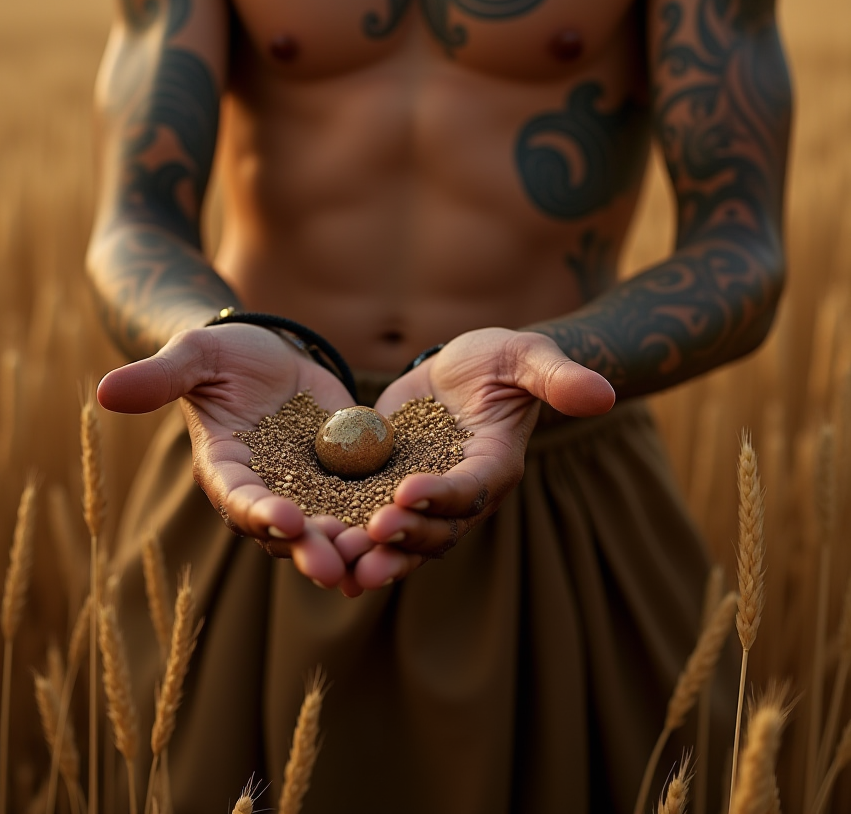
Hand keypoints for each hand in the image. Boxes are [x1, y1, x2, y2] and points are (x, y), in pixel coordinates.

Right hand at [97, 323, 357, 587]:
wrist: (269, 353)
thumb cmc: (223, 354)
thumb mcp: (194, 355)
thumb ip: (159, 377)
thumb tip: (103, 391)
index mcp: (225, 469)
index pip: (238, 497)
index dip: (259, 511)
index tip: (286, 519)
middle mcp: (265, 489)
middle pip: (286, 530)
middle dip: (310, 550)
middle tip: (338, 569)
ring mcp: (306, 486)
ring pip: (328, 527)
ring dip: (350, 547)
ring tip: (377, 561)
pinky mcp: (342, 476)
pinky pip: (362, 502)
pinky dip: (381, 518)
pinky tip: (410, 529)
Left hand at [340, 328, 614, 590]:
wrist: (466, 369)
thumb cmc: (503, 359)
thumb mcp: (528, 357)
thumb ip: (558, 377)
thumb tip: (602, 394)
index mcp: (495, 466)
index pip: (472, 489)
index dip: (443, 494)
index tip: (407, 492)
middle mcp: (461, 491)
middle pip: (435, 529)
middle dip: (403, 539)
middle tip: (367, 543)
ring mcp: (424, 493)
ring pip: (401, 536)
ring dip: (371, 552)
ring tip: (337, 560)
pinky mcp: (390, 485)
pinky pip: (369, 515)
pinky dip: (348, 532)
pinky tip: (314, 541)